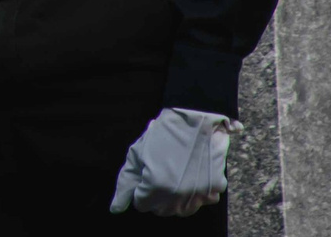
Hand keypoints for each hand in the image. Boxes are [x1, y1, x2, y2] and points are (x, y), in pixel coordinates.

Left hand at [110, 107, 236, 216]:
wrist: (196, 120)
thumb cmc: (163, 136)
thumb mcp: (136, 156)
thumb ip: (125, 185)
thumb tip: (115, 209)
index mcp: (156, 187)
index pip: (142, 205)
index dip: (141, 190)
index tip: (145, 177)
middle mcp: (179, 195)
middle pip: (162, 210)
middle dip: (156, 196)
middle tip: (159, 175)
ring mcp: (199, 194)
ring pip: (182, 210)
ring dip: (175, 198)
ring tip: (174, 175)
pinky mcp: (215, 189)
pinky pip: (202, 200)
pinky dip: (196, 192)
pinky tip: (192, 174)